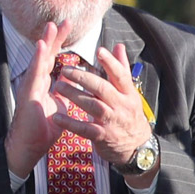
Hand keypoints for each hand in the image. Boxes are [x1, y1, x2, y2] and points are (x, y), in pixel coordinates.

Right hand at [4, 22, 66, 178]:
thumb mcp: (60, 107)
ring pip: (38, 61)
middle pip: (46, 56)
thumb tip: (75, 86)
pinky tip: (43, 47)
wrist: (30, 146)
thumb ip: (65, 94)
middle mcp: (36, 82)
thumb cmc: (43, 128)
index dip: (60, 44)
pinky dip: (39, 59)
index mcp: (45, 84)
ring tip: (51, 27)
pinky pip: (34, 75)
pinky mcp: (28, 95)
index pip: (54, 59)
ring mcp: (30, 87)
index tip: (68, 28)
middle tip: (62, 21)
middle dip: (54, 38)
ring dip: (45, 43)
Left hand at [50, 42, 158, 187]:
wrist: (137, 147)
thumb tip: (118, 47)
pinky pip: (85, 129)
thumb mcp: (130, 93)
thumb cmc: (129, 115)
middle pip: (103, 89)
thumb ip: (121, 69)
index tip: (99, 51)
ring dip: (75, 96)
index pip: (121, 75)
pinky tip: (57, 117)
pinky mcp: (103, 136)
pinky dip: (71, 123)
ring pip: (93, 106)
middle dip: (84, 78)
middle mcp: (122, 106)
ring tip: (58, 86)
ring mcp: (112, 122)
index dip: (111, 63)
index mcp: (128, 94)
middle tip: (66, 70)